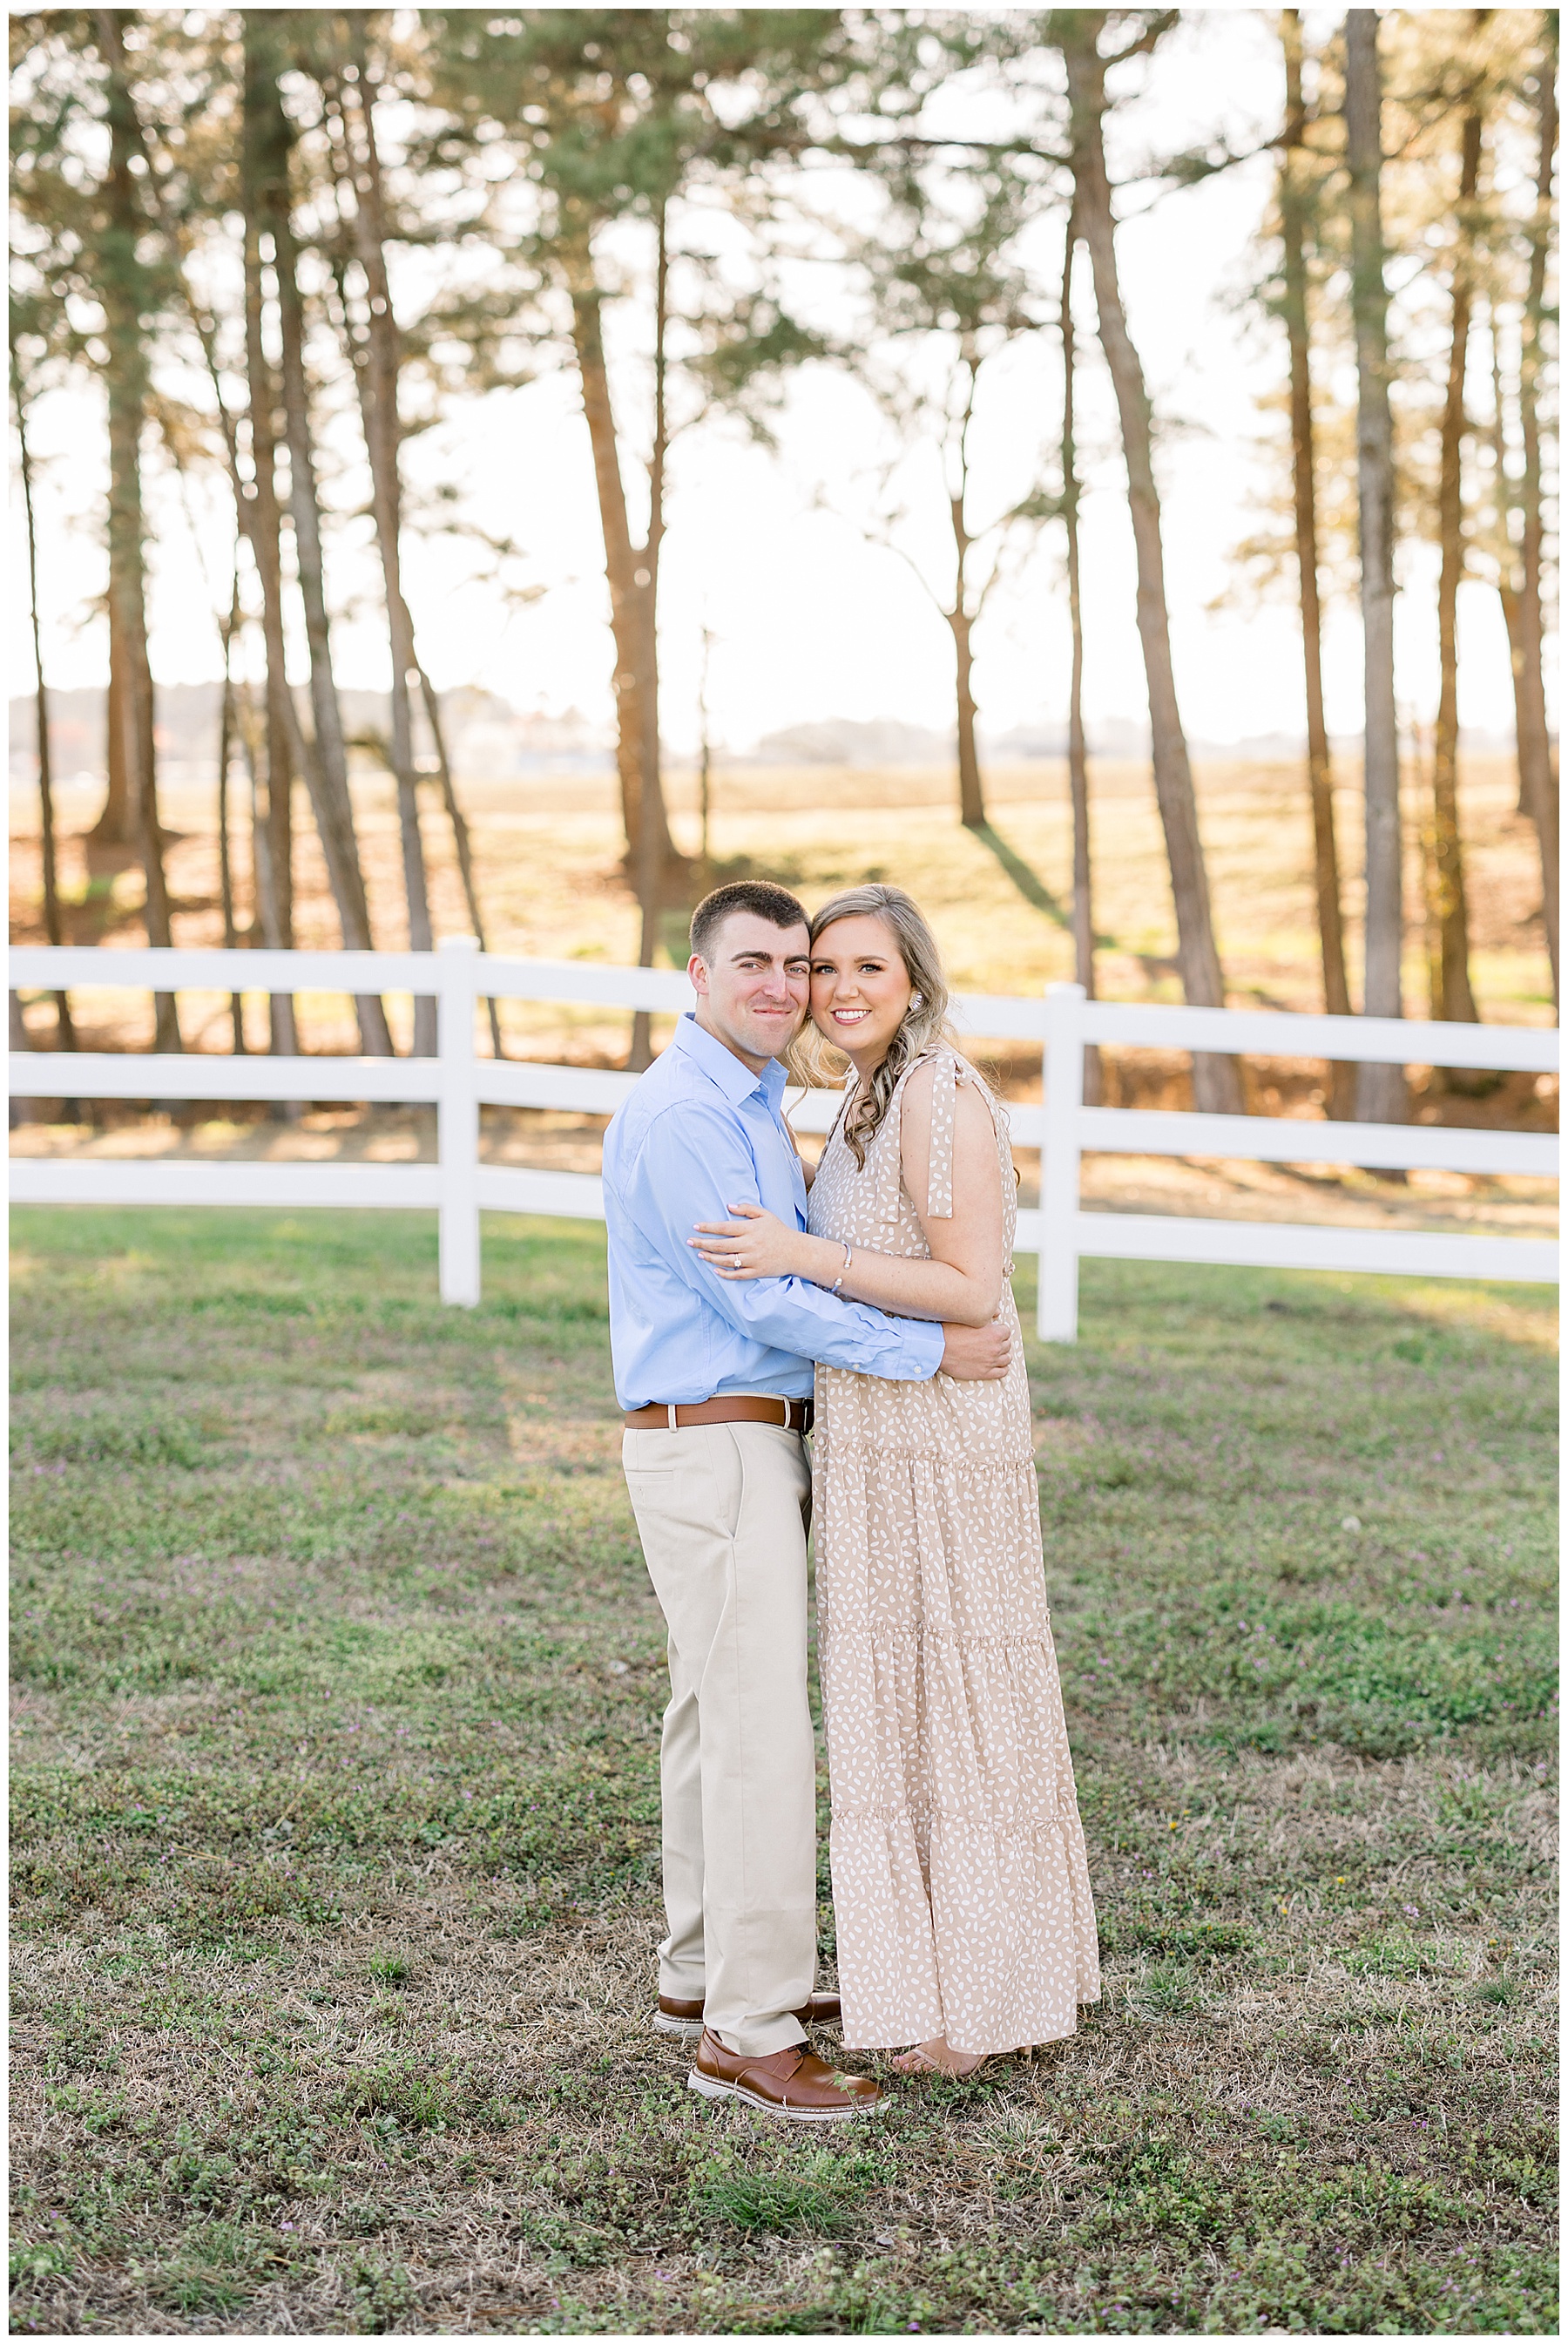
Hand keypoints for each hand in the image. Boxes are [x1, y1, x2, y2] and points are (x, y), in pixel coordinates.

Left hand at [690, 1200, 812, 1280]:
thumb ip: (747, 1209)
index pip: (724, 1227)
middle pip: (721, 1245)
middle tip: (689, 1242)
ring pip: (727, 1260)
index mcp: (751, 1229)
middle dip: (703, 1243)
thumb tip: (729, 1206)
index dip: (708, 1228)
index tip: (695, 1227)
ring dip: (711, 1257)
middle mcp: (750, 1244)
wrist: (797, 1251)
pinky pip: (738, 1274)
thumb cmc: (779, 1231)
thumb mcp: (765, 1215)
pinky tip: (715, 1270)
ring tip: (700, 1254)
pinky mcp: (757, 1271)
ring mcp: (753, 1259)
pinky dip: (725, 1273)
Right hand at [938, 1318, 1011, 1381]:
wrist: (938, 1349)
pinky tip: (996, 1365)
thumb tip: (998, 1312)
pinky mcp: (986, 1373)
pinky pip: (1003, 1372)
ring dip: (1002, 1355)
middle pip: (1007, 1344)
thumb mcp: (968, 1318)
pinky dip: (1002, 1368)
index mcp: (994, 1333)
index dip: (999, 1330)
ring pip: (1007, 1358)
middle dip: (1001, 1342)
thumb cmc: (951, 1331)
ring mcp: (991, 1361)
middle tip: (991, 1342)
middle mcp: (996, 1348)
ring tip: (994, 1353)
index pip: (1007, 1331)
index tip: (992, 1331)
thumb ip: (987, 1314)